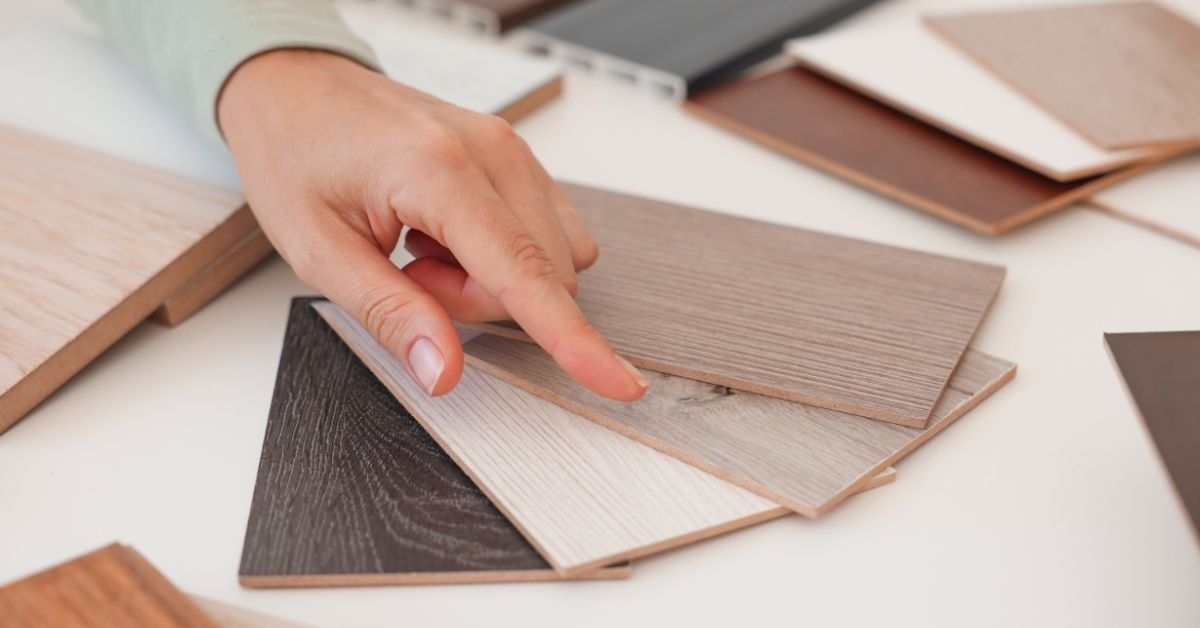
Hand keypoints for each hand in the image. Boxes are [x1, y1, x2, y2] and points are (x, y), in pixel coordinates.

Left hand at [217, 49, 645, 399]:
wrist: (294, 84)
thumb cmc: (297, 153)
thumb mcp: (317, 249)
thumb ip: (389, 314)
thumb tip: (444, 370)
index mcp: (438, 172)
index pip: (524, 274)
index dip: (573, 340)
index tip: (617, 381)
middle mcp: (491, 152)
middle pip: (540, 276)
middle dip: (480, 302)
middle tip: (411, 273)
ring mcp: (509, 149)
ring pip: (549, 258)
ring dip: (491, 279)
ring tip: (422, 249)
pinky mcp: (514, 155)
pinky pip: (545, 231)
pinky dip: (502, 254)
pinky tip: (447, 234)